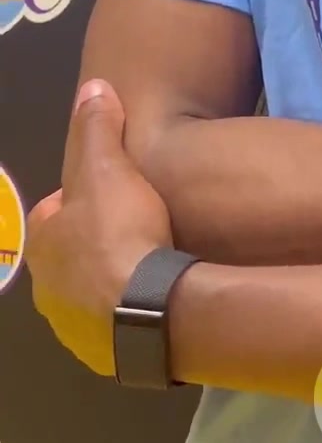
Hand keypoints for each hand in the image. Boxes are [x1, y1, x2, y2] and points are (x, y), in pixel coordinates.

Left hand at [25, 79, 172, 378]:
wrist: (150, 311)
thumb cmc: (120, 234)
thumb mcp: (109, 167)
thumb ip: (97, 127)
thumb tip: (91, 86)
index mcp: (43, 245)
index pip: (57, 213)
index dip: (87, 199)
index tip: (118, 194)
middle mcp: (48, 292)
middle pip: (73, 257)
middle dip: (97, 244)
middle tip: (139, 230)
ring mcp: (74, 330)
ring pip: (91, 295)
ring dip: (113, 282)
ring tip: (152, 267)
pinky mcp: (105, 356)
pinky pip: (117, 327)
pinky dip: (131, 314)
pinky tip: (158, 301)